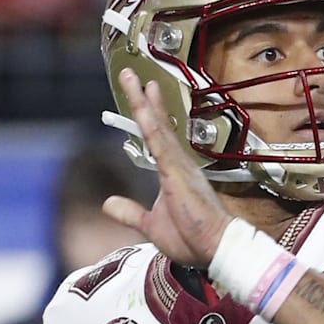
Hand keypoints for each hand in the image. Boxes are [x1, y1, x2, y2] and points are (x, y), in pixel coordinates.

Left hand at [102, 68, 232, 267]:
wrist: (215, 249)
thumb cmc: (191, 239)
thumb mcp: (150, 224)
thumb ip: (129, 212)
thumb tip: (108, 204)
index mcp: (172, 172)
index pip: (157, 136)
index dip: (149, 113)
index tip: (142, 93)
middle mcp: (178, 163)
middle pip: (156, 124)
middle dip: (142, 98)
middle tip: (129, 74)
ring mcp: (179, 165)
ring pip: (157, 127)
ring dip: (143, 102)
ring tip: (132, 78)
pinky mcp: (178, 173)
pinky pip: (161, 143)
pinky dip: (151, 123)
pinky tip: (142, 106)